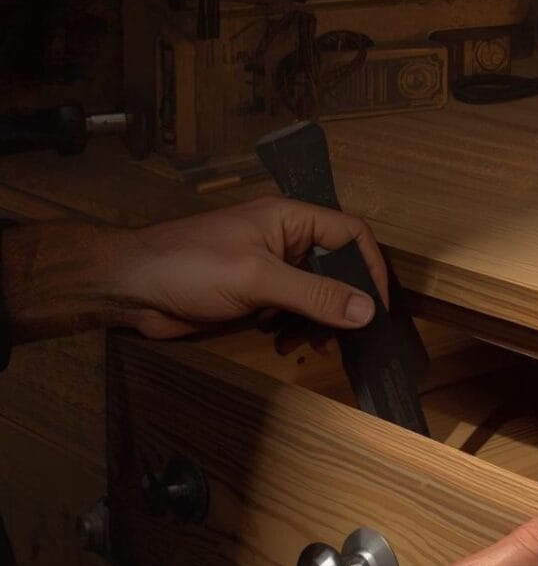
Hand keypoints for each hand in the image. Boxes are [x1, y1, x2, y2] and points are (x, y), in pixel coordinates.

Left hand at [1, 196, 387, 344]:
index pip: (351, 234)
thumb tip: (368, 312)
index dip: (371, 268)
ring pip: (318, 296)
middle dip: (345, 304)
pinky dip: (297, 330)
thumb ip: (315, 295)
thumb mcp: (258, 279)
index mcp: (290, 220)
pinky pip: (294, 312)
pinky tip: (283, 343)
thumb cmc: (190, 266)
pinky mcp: (257, 296)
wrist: (131, 288)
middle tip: (347, 337)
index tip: (378, 308)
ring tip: (310, 345)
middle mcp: (286, 241)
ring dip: (320, 323)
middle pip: (338, 269)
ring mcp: (271, 269)